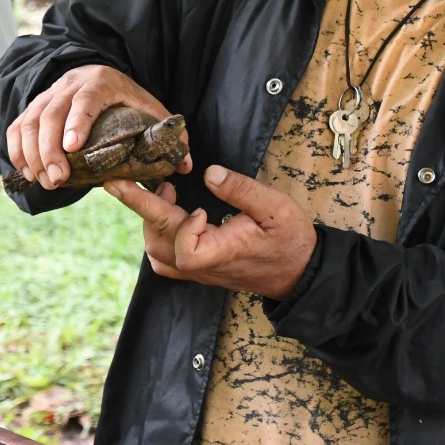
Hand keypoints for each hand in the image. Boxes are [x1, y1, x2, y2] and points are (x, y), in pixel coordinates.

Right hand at [6, 64, 191, 189]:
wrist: (100, 76)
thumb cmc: (127, 99)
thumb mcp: (150, 110)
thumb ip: (170, 135)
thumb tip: (187, 164)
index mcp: (102, 82)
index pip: (86, 98)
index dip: (77, 122)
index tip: (72, 147)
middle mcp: (71, 83)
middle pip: (51, 112)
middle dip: (49, 149)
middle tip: (57, 179)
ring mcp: (49, 93)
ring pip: (30, 120)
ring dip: (32, 154)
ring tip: (44, 181)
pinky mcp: (34, 106)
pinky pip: (17, 126)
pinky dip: (16, 150)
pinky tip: (26, 172)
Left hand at [104, 165, 316, 299]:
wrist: (299, 271)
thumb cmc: (290, 239)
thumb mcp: (275, 207)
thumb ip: (241, 190)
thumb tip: (210, 173)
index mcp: (223, 253)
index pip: (185, 252)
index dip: (185, 228)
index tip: (201, 209)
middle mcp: (205, 266)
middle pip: (160, 245)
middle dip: (145, 208)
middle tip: (145, 178)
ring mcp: (200, 270)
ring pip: (158, 253)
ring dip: (152, 222)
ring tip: (166, 192)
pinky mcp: (201, 268)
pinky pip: (167, 260)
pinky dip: (159, 236)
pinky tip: (171, 214)